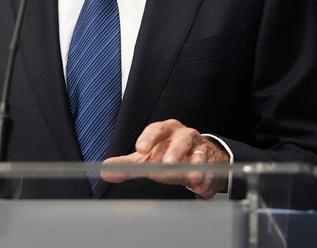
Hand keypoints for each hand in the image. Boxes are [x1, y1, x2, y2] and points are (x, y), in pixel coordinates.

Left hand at [101, 119, 228, 197]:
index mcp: (166, 130)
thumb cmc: (166, 153)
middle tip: (168, 164)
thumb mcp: (147, 157)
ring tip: (191, 177)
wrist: (195, 156)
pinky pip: (211, 170)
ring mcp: (200, 148)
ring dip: (194, 166)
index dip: (149, 138)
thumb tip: (105, 170)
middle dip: (175, 152)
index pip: (157, 129)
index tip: (140, 149)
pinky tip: (201, 187)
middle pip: (181, 139)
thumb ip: (126, 165)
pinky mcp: (212, 164)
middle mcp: (185, 135)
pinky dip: (207, 180)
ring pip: (199, 154)